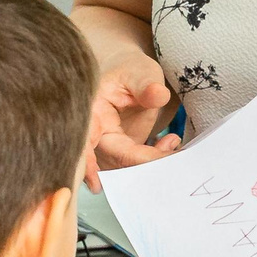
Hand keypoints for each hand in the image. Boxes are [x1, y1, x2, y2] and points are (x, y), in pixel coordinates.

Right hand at [84, 49, 183, 187]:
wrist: (132, 75)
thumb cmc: (130, 71)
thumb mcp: (140, 72)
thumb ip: (147, 84)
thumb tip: (157, 95)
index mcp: (91, 112)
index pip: (85, 141)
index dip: (88, 165)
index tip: (96, 185)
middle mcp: (96, 133)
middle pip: (110, 159)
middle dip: (139, 164)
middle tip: (168, 157)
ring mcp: (109, 145)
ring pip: (124, 166)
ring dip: (150, 163)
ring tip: (172, 144)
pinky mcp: (123, 151)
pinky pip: (135, 165)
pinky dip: (154, 161)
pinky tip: (169, 143)